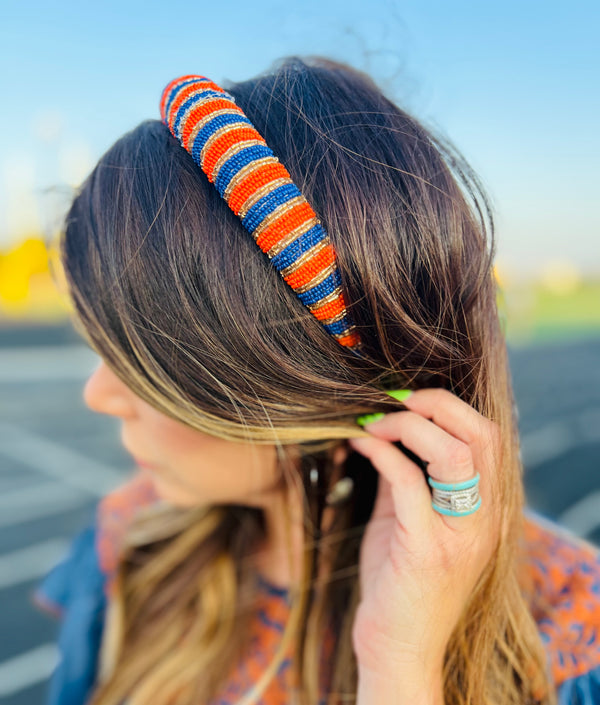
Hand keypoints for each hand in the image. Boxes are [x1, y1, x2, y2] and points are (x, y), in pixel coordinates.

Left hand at [348, 387, 501, 678]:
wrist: (398, 646)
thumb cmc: (400, 580)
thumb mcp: (408, 519)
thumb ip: (405, 476)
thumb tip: (384, 430)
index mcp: (487, 508)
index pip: (488, 435)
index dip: (446, 406)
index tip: (403, 399)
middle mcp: (486, 519)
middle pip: (480, 435)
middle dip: (433, 404)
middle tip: (390, 402)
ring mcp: (462, 536)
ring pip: (453, 454)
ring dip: (407, 425)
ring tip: (373, 424)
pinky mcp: (428, 551)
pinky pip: (408, 483)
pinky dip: (381, 453)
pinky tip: (359, 446)